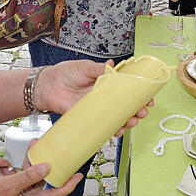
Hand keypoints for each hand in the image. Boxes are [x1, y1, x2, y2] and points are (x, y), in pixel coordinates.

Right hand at [0, 156, 80, 195]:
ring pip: (26, 177)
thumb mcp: (9, 185)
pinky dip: (9, 168)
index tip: (78, 175)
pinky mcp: (3, 189)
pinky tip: (2, 164)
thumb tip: (47, 167)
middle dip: (42, 167)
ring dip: (24, 164)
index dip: (66, 184)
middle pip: (39, 184)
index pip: (52, 195)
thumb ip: (29, 175)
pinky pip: (12, 177)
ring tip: (27, 149)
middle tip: (49, 153)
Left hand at [33, 60, 152, 135]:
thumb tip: (113, 66)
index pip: (127, 90)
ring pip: (117, 118)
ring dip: (128, 121)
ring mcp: (98, 109)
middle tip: (143, 111)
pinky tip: (119, 130)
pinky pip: (103, 127)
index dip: (139, 94)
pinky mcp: (89, 118)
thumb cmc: (65, 73)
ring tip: (133, 121)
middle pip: (126, 107)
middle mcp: (104, 98)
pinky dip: (112, 130)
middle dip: (138, 110)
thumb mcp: (84, 67)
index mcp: (106, 83)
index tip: (148, 97)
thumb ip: (99, 68)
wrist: (47, 86)